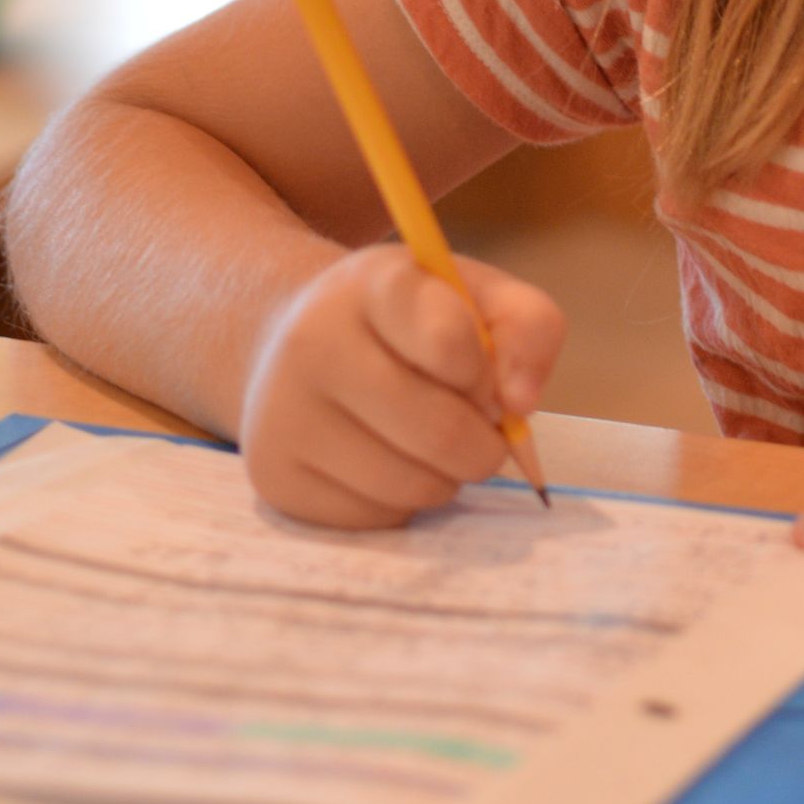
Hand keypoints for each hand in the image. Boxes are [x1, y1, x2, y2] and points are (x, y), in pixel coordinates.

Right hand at [240, 245, 564, 530]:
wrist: (294, 341)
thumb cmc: (407, 322)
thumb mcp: (474, 295)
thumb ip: (528, 327)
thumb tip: (521, 405)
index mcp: (372, 285)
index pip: (451, 341)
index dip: (486, 372)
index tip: (480, 372)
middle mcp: (311, 343)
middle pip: (440, 432)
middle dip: (484, 443)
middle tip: (478, 427)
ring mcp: (283, 414)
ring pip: (414, 485)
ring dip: (447, 475)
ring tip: (429, 441)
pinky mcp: (275, 477)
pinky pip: (379, 518)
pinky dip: (403, 500)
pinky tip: (385, 460)